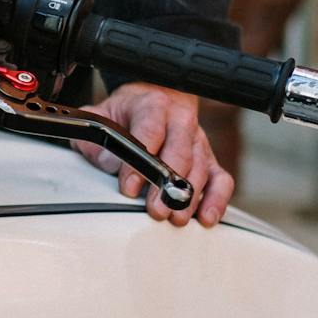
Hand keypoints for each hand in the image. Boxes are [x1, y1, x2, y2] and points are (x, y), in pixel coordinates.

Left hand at [72, 83, 233, 226]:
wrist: (154, 98)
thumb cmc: (126, 115)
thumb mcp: (102, 118)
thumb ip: (96, 140)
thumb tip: (109, 162)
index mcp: (153, 106)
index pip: (149, 132)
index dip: (139, 163)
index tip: (128, 188)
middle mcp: (180, 121)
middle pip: (180, 154)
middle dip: (168, 186)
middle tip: (156, 210)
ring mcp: (198, 141)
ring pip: (201, 169)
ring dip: (190, 198)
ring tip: (176, 219)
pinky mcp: (210, 159)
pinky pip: (221, 179)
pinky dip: (217, 199)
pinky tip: (206, 217)